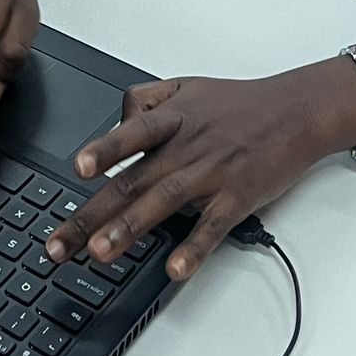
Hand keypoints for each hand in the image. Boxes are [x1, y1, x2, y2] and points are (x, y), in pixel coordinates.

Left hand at [48, 61, 355, 281]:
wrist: (296, 111)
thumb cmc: (240, 103)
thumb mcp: (187, 85)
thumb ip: (145, 99)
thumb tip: (114, 121)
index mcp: (173, 119)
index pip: (132, 132)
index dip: (105, 149)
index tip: (77, 168)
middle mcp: (187, 146)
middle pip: (133, 181)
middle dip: (91, 214)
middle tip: (59, 243)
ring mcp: (211, 174)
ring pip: (162, 203)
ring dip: (128, 230)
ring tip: (98, 253)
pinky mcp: (236, 198)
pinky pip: (210, 227)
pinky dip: (193, 249)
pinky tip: (174, 270)